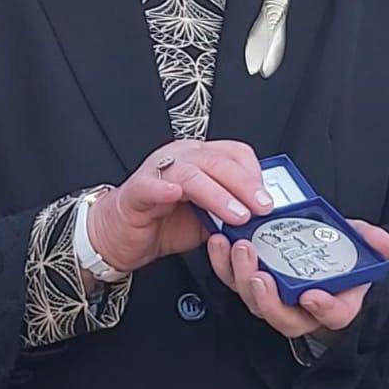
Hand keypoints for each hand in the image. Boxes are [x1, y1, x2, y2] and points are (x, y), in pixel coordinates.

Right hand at [86, 140, 273, 273]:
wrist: (120, 235)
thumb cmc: (163, 222)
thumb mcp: (207, 219)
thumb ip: (229, 213)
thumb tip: (260, 219)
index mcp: (200, 159)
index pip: (234, 153)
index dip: (254, 175)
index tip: (268, 200)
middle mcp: (180, 157)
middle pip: (218, 161)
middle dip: (245, 185)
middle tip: (261, 207)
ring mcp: (157, 171)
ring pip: (191, 172)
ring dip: (217, 193)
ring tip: (235, 214)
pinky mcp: (136, 190)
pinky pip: (151, 185)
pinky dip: (164, 188)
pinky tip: (175, 194)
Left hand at [207, 219, 388, 338]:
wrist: (316, 254)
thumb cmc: (337, 257)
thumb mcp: (359, 247)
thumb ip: (371, 244)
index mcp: (334, 305)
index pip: (333, 316)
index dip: (324, 308)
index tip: (313, 295)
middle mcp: (301, 310)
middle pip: (283, 317)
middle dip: (268, 298)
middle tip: (261, 274)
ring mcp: (273, 299)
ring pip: (254, 301)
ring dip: (243, 277)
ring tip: (238, 249)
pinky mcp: (250, 283)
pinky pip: (235, 281)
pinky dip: (224, 264)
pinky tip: (220, 242)